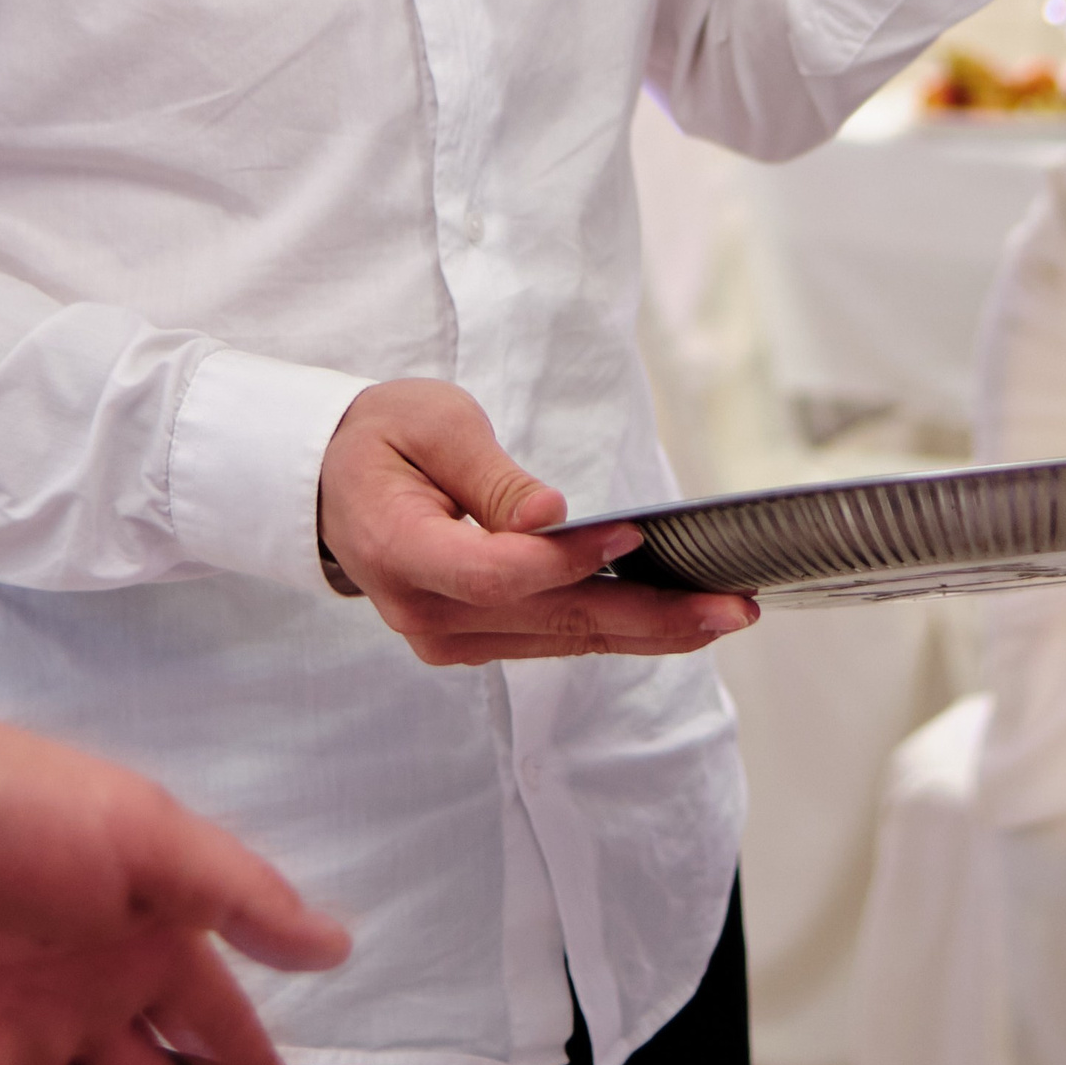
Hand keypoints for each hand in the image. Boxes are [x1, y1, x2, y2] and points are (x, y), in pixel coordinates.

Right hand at [316, 377, 755, 667]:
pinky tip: (671, 614)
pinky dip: (614, 624)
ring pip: (562, 639)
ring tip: (724, 612)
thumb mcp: (430, 424)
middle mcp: (425, 613)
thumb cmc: (383, 438)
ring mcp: (449, 638)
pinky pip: (552, 637)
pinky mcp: (475, 640)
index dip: (568, 560)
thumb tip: (551, 517)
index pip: (497, 572)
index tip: (636, 528)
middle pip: (550, 622)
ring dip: (647, 628)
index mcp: (400, 552)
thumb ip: (490, 475)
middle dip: (647, 615)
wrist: (335, 481)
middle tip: (730, 606)